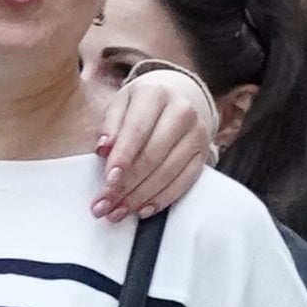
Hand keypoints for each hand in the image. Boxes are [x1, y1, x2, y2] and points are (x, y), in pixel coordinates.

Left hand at [91, 64, 218, 221]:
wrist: (179, 97)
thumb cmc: (142, 105)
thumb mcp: (120, 104)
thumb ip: (110, 125)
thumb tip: (103, 149)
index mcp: (155, 94)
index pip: (137, 130)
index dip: (122, 159)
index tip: (108, 181)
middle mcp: (181, 111)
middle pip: (152, 156)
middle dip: (126, 185)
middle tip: (105, 205)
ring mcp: (196, 133)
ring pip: (168, 172)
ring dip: (140, 197)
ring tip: (117, 212)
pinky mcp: (203, 153)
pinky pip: (184, 181)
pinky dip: (162, 198)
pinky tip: (143, 210)